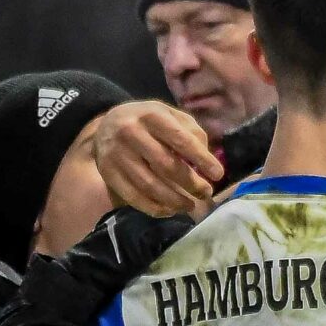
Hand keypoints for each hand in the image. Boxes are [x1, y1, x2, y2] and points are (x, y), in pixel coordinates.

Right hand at [92, 100, 224, 216]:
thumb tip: (205, 161)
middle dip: (190, 183)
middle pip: (165, 165)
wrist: (107, 124)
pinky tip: (169, 210)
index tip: (218, 175)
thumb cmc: (147, 121)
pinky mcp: (108, 173)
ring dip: (174, 200)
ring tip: (190, 206)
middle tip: (206, 193)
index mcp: (151, 115)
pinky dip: (154, 208)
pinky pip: (133, 197)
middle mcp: (131, 133)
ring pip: (149, 185)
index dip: (201, 159)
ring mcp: (116, 154)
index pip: (180, 139)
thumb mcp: (169, 115)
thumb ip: (191, 132)